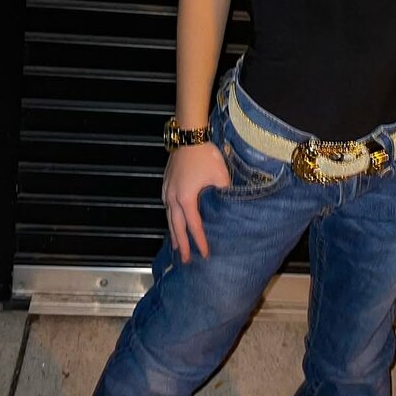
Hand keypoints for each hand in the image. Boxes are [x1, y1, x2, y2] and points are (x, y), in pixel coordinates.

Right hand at [161, 143, 230, 262]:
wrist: (189, 135)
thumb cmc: (205, 154)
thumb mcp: (221, 176)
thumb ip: (224, 194)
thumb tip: (228, 206)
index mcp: (186, 199)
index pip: (194, 226)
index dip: (199, 242)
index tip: (204, 255)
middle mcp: (173, 197)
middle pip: (177, 226)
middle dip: (182, 244)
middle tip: (185, 260)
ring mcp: (167, 190)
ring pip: (169, 217)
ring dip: (174, 232)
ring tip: (177, 245)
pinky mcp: (167, 182)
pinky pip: (167, 206)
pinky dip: (171, 217)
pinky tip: (174, 219)